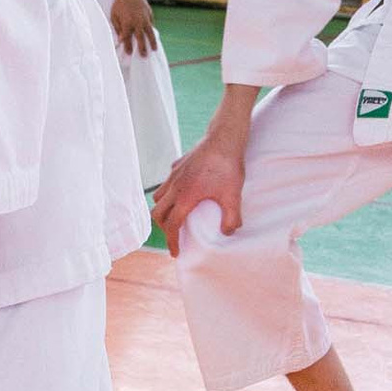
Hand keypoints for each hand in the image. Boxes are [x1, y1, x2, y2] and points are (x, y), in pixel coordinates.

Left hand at [111, 0, 160, 57]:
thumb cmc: (119, 4)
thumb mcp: (114, 15)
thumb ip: (117, 28)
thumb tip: (120, 39)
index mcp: (127, 23)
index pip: (127, 38)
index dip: (128, 46)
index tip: (129, 53)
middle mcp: (137, 22)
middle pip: (140, 38)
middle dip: (142, 48)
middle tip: (144, 56)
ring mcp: (145, 18)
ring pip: (150, 33)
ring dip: (152, 42)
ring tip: (154, 50)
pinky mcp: (149, 15)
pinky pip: (151, 25)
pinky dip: (152, 32)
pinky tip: (152, 38)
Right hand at [154, 110, 247, 254]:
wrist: (224, 138)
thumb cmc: (228, 167)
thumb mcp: (233, 196)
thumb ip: (232, 218)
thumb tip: (228, 233)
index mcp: (185, 197)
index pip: (172, 225)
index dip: (172, 241)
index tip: (176, 252)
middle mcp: (174, 187)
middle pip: (158, 213)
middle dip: (164, 227)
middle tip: (174, 235)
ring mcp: (174, 175)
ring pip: (158, 197)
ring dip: (163, 209)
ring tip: (175, 216)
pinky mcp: (178, 165)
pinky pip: (167, 183)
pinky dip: (169, 193)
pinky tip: (182, 192)